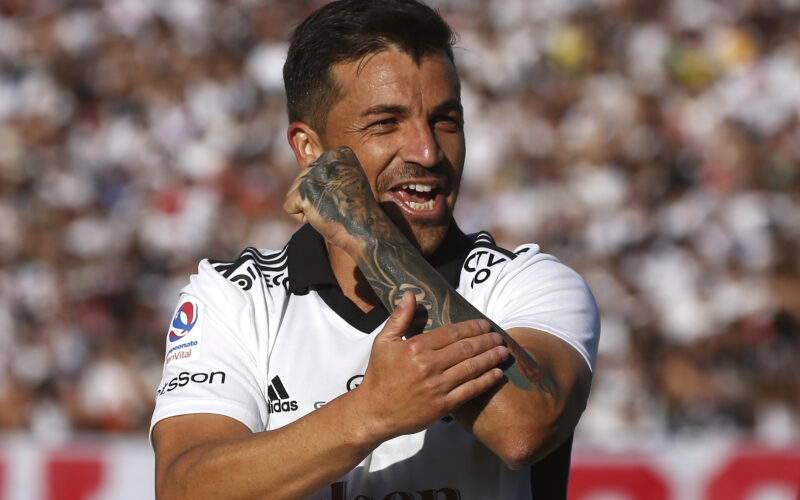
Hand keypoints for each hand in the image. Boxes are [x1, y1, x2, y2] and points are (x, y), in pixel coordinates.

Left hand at [283, 147, 385, 252]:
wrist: (367, 230)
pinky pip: (289, 207)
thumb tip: (307, 171)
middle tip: (335, 207)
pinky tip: (321, 217)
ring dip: (308, 208)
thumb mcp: (346, 182)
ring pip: (293, 193)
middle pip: (300, 180)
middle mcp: (326, 159)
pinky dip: (302, 218)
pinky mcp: (304, 191)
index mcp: (338, 154)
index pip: (312, 171)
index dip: (323, 191)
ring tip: (330, 211)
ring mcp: (315, 174)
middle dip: (314, 199)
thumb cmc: (357, 212)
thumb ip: (328, 172)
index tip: (342, 197)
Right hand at [354, 291, 508, 439]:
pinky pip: (470, 390)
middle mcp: (428, 365)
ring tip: (503, 351)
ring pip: (471, 368)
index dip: (471, 327)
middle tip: (499, 336)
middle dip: (486, 341)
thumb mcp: (383, 342)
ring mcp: (437, 387)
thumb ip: (399, 317)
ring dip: (490, 358)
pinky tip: (496, 374)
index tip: (484, 324)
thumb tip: (410, 294)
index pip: (451, 332)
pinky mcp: (442, 406)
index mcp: (415, 347)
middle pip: (466, 348)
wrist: (374, 412)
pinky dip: (486, 381)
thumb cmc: (378, 375)